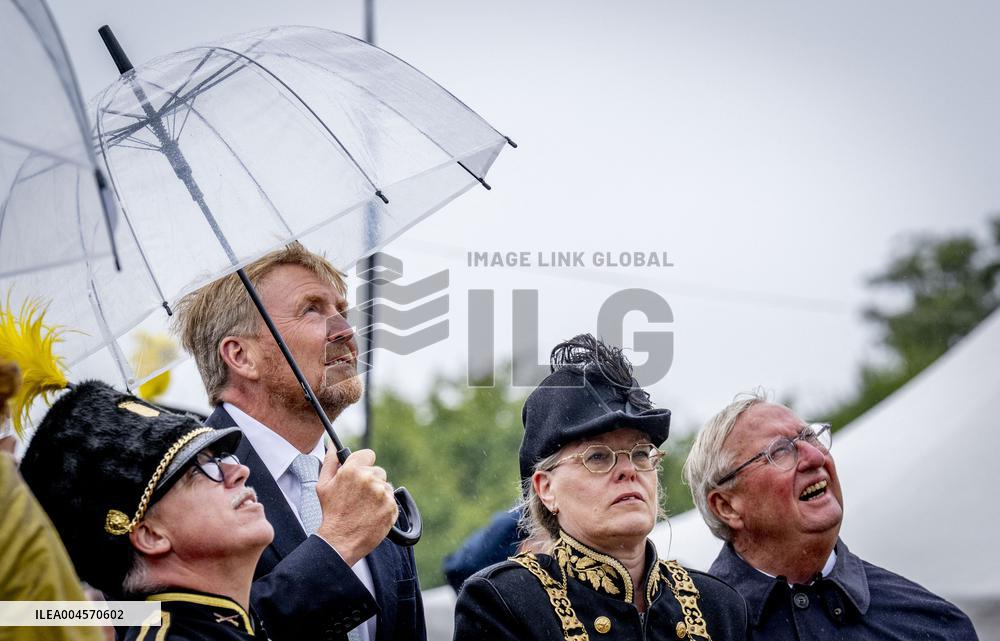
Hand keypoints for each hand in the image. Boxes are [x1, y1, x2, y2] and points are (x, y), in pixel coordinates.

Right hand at [314, 448, 397, 565]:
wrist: (340, 541)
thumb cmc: (331, 513)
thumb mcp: (323, 485)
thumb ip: (330, 461)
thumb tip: (332, 445)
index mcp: (353, 470)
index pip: (368, 454)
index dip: (364, 464)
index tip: (360, 473)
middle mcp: (370, 479)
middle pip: (378, 471)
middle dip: (370, 481)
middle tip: (359, 496)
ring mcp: (382, 494)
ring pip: (385, 487)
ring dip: (378, 494)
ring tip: (365, 508)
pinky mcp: (392, 508)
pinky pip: (392, 501)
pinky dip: (384, 507)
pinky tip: (372, 515)